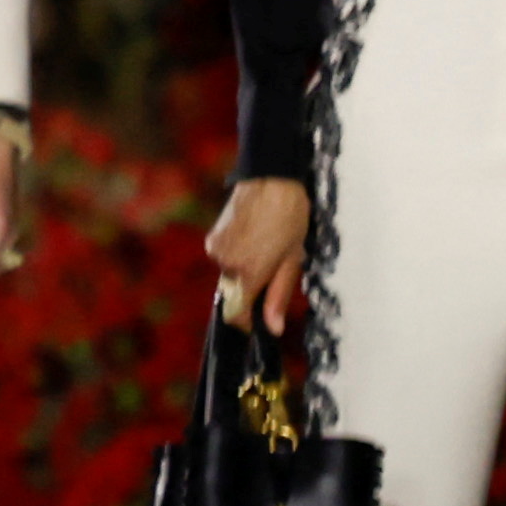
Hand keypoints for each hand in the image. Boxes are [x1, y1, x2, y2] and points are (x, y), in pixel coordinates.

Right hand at [206, 177, 310, 336]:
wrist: (271, 177)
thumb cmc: (290, 216)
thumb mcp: (292, 259)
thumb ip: (279, 295)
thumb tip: (273, 328)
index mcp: (249, 274)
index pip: (236, 315)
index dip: (246, 323)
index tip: (257, 322)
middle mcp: (227, 265)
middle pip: (234, 293)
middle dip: (250, 288)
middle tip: (272, 264)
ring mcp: (216, 250)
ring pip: (229, 275)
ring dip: (242, 269)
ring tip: (263, 245)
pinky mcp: (212, 237)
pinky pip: (223, 257)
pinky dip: (235, 254)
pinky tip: (251, 235)